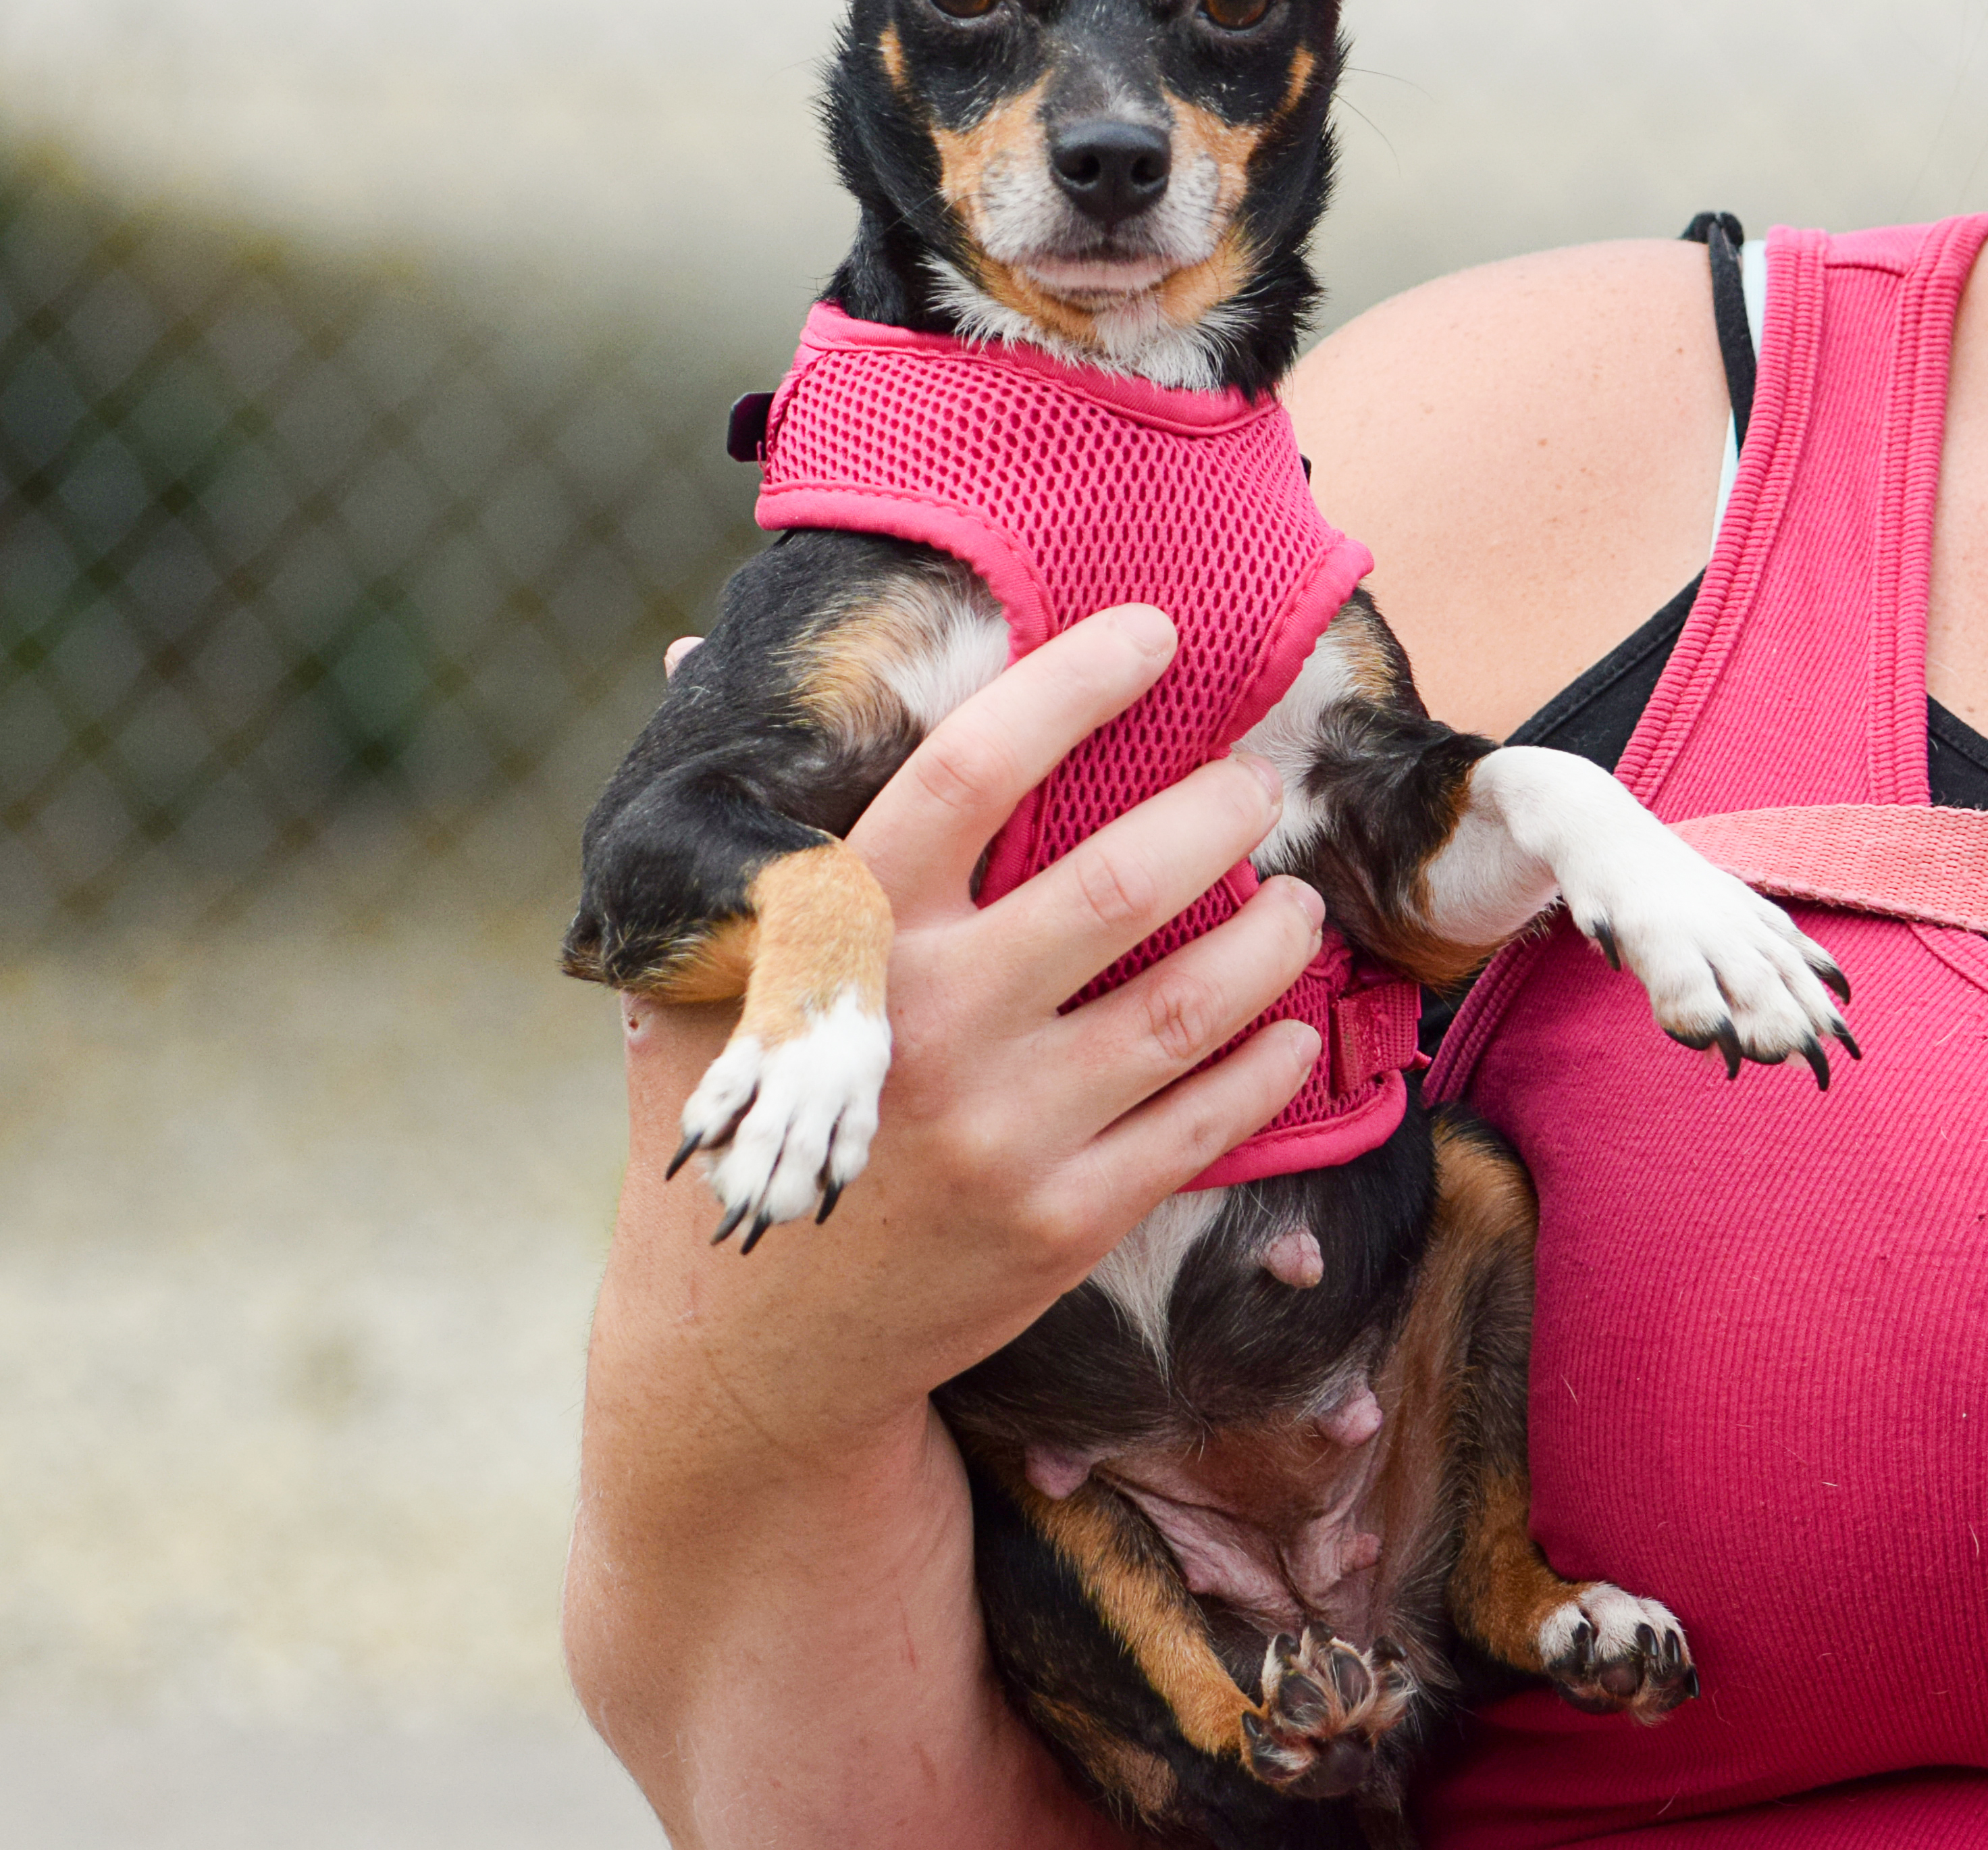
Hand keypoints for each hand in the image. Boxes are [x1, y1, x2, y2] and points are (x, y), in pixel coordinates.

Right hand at [619, 603, 1326, 1454]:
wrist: (747, 1353)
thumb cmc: (730, 1127)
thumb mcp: (694, 973)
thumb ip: (730, 822)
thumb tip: (691, 653)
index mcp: (844, 942)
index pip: (969, 771)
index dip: (1070, 687)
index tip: (1151, 634)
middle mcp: (933, 1025)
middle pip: (1115, 885)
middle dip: (1215, 814)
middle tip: (1258, 785)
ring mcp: (1006, 1133)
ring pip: (1183, 1006)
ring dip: (1265, 940)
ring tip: (1296, 902)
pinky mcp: (1064, 1225)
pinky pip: (1201, 1126)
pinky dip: (1264, 1066)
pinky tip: (1291, 1027)